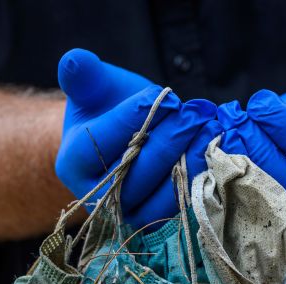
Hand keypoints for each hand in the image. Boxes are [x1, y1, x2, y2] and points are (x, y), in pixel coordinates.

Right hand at [56, 48, 218, 227]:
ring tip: (209, 129)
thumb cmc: (107, 107)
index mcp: (72, 164)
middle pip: (133, 172)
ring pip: (159, 194)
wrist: (124, 138)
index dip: (134, 117)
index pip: (101, 141)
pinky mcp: (157, 220)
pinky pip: (179, 203)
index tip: (162, 96)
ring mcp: (128, 213)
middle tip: (194, 113)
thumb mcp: (93, 86)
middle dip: (168, 139)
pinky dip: (199, 176)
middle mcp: (97, 197)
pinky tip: (213, 150)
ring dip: (189, 160)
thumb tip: (74, 60)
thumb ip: (84, 74)